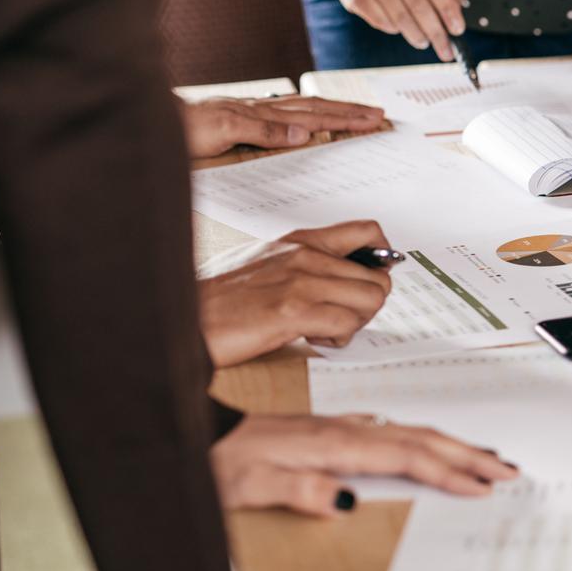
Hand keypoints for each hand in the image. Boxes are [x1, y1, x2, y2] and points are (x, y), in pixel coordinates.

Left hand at [179, 96, 385, 157]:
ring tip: (355, 112)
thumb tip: (304, 132)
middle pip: (315, 108)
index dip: (346, 118)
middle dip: (349, 112)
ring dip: (332, 111)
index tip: (373, 119)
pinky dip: (306, 114)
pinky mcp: (242, 120)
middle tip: (378, 114)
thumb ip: (264, 131)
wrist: (153, 125)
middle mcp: (261, 110)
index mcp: (262, 114)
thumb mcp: (223, 132)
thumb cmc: (182, 131)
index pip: (314, 115)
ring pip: (303, 108)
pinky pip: (285, 115)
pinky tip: (308, 116)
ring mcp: (253, 113)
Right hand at [199, 221, 393, 366]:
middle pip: (378, 279)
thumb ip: (308, 265)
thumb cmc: (224, 300)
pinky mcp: (293, 311)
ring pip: (371, 301)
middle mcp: (306, 255)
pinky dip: (338, 339)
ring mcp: (301, 281)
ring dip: (355, 323)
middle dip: (365, 306)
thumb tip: (350, 277)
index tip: (373, 280)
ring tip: (323, 327)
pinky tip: (312, 337)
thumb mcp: (269, 266)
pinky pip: (347, 324)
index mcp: (301, 241)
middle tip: (338, 317)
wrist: (188, 318)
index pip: (368, 231)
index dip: (383, 259)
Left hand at [211, 412, 517, 516]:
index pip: (404, 456)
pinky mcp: (328, 435)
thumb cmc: (214, 464)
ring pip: (408, 434)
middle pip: (418, 438)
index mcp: (331, 444)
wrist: (188, 437)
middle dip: (467, 454)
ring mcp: (336, 430)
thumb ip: (298, 490)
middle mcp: (340, 432)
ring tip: (483, 459)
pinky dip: (420, 445)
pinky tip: (424, 449)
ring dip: (450, 447)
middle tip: (507, 469)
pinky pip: (390, 436)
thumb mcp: (248, 485)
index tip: (482, 486)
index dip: (447, 471)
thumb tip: (346, 501)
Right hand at [334, 0, 467, 61]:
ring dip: (415, 34)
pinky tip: (399, 28)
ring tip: (423, 42)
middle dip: (435, 32)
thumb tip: (457, 12)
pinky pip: (381, 21)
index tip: (458, 30)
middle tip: (445, 50)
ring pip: (399, 16)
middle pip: (417, 4)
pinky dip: (394, 30)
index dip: (448, 10)